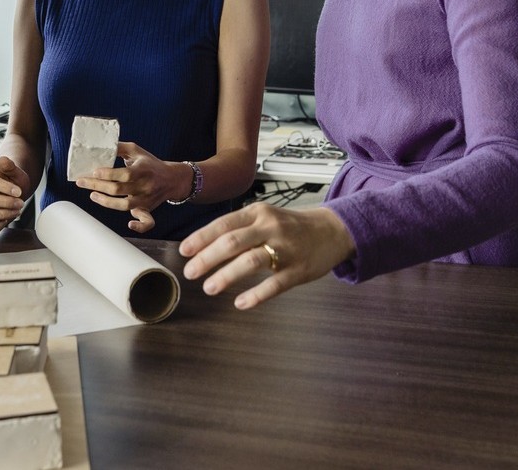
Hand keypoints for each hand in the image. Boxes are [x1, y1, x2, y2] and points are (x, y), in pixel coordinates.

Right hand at [0, 156, 31, 234]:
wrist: (17, 191)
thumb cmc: (15, 181)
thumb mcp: (16, 172)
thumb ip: (10, 166)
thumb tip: (3, 159)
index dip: (6, 188)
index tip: (19, 191)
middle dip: (7, 202)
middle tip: (20, 203)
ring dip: (4, 214)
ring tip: (17, 211)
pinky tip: (6, 221)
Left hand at [75, 141, 181, 233]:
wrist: (172, 178)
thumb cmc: (150, 163)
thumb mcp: (136, 151)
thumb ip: (119, 147)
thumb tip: (100, 146)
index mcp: (143, 170)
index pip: (125, 174)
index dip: (108, 174)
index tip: (94, 171)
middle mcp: (146, 185)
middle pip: (119, 190)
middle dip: (98, 186)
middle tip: (82, 182)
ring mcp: (147, 199)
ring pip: (125, 206)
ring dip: (106, 202)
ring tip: (93, 195)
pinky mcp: (148, 209)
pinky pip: (148, 222)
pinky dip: (140, 226)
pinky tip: (130, 224)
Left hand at [178, 203, 355, 309]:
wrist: (333, 230)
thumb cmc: (291, 226)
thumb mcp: (265, 216)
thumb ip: (239, 228)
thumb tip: (204, 245)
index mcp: (258, 213)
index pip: (223, 224)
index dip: (201, 238)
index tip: (184, 251)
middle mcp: (270, 227)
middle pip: (232, 241)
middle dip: (207, 258)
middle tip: (190, 272)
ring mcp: (285, 249)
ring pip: (251, 261)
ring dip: (226, 275)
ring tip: (209, 287)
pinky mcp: (298, 270)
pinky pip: (274, 285)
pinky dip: (255, 295)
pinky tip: (240, 303)